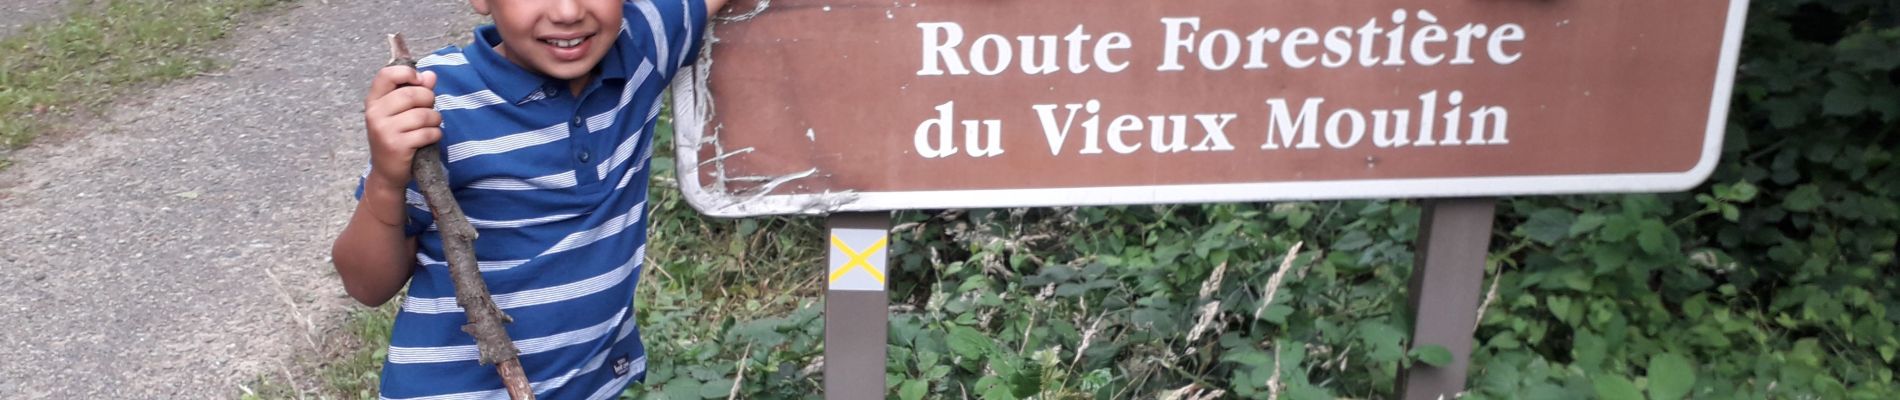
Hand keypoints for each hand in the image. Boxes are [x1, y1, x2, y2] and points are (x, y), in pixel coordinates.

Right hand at [362, 66, 440, 190]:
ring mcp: (385, 130)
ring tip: (430, 126)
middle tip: (429, 111)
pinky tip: (429, 138)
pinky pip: (427, 132)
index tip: (419, 81)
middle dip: (429, 100)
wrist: (387, 172)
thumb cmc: (396, 137)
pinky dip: (435, 134)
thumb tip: (430, 75)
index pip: (387, 74)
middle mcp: (375, 114)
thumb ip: (415, 90)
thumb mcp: (400, 112)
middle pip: (412, 94)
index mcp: (373, 101)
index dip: (408, 73)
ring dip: (435, 120)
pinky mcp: (397, 146)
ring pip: (423, 114)